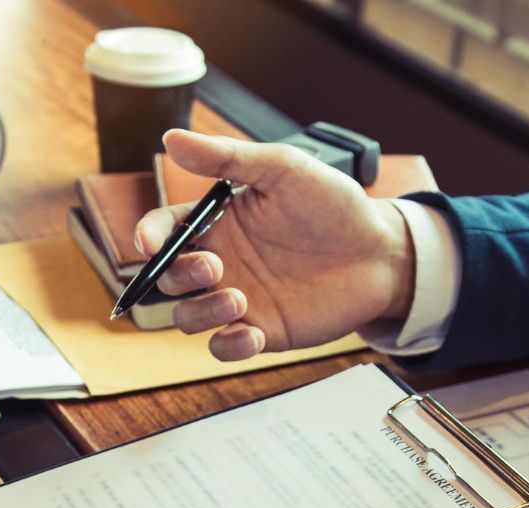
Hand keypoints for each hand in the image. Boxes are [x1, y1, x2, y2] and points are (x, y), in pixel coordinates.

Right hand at [134, 130, 414, 361]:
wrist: (379, 252)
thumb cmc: (332, 205)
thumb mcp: (282, 168)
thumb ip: (227, 157)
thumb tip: (171, 138)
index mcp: (217, 222)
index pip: (166, 231)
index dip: (149, 236)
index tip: (149, 242)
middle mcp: (220, 263)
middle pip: (170, 278)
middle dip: (180, 275)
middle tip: (214, 266)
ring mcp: (239, 300)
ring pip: (189, 318)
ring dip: (201, 313)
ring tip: (237, 299)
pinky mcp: (263, 332)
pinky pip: (225, 348)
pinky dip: (229, 346)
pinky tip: (253, 334)